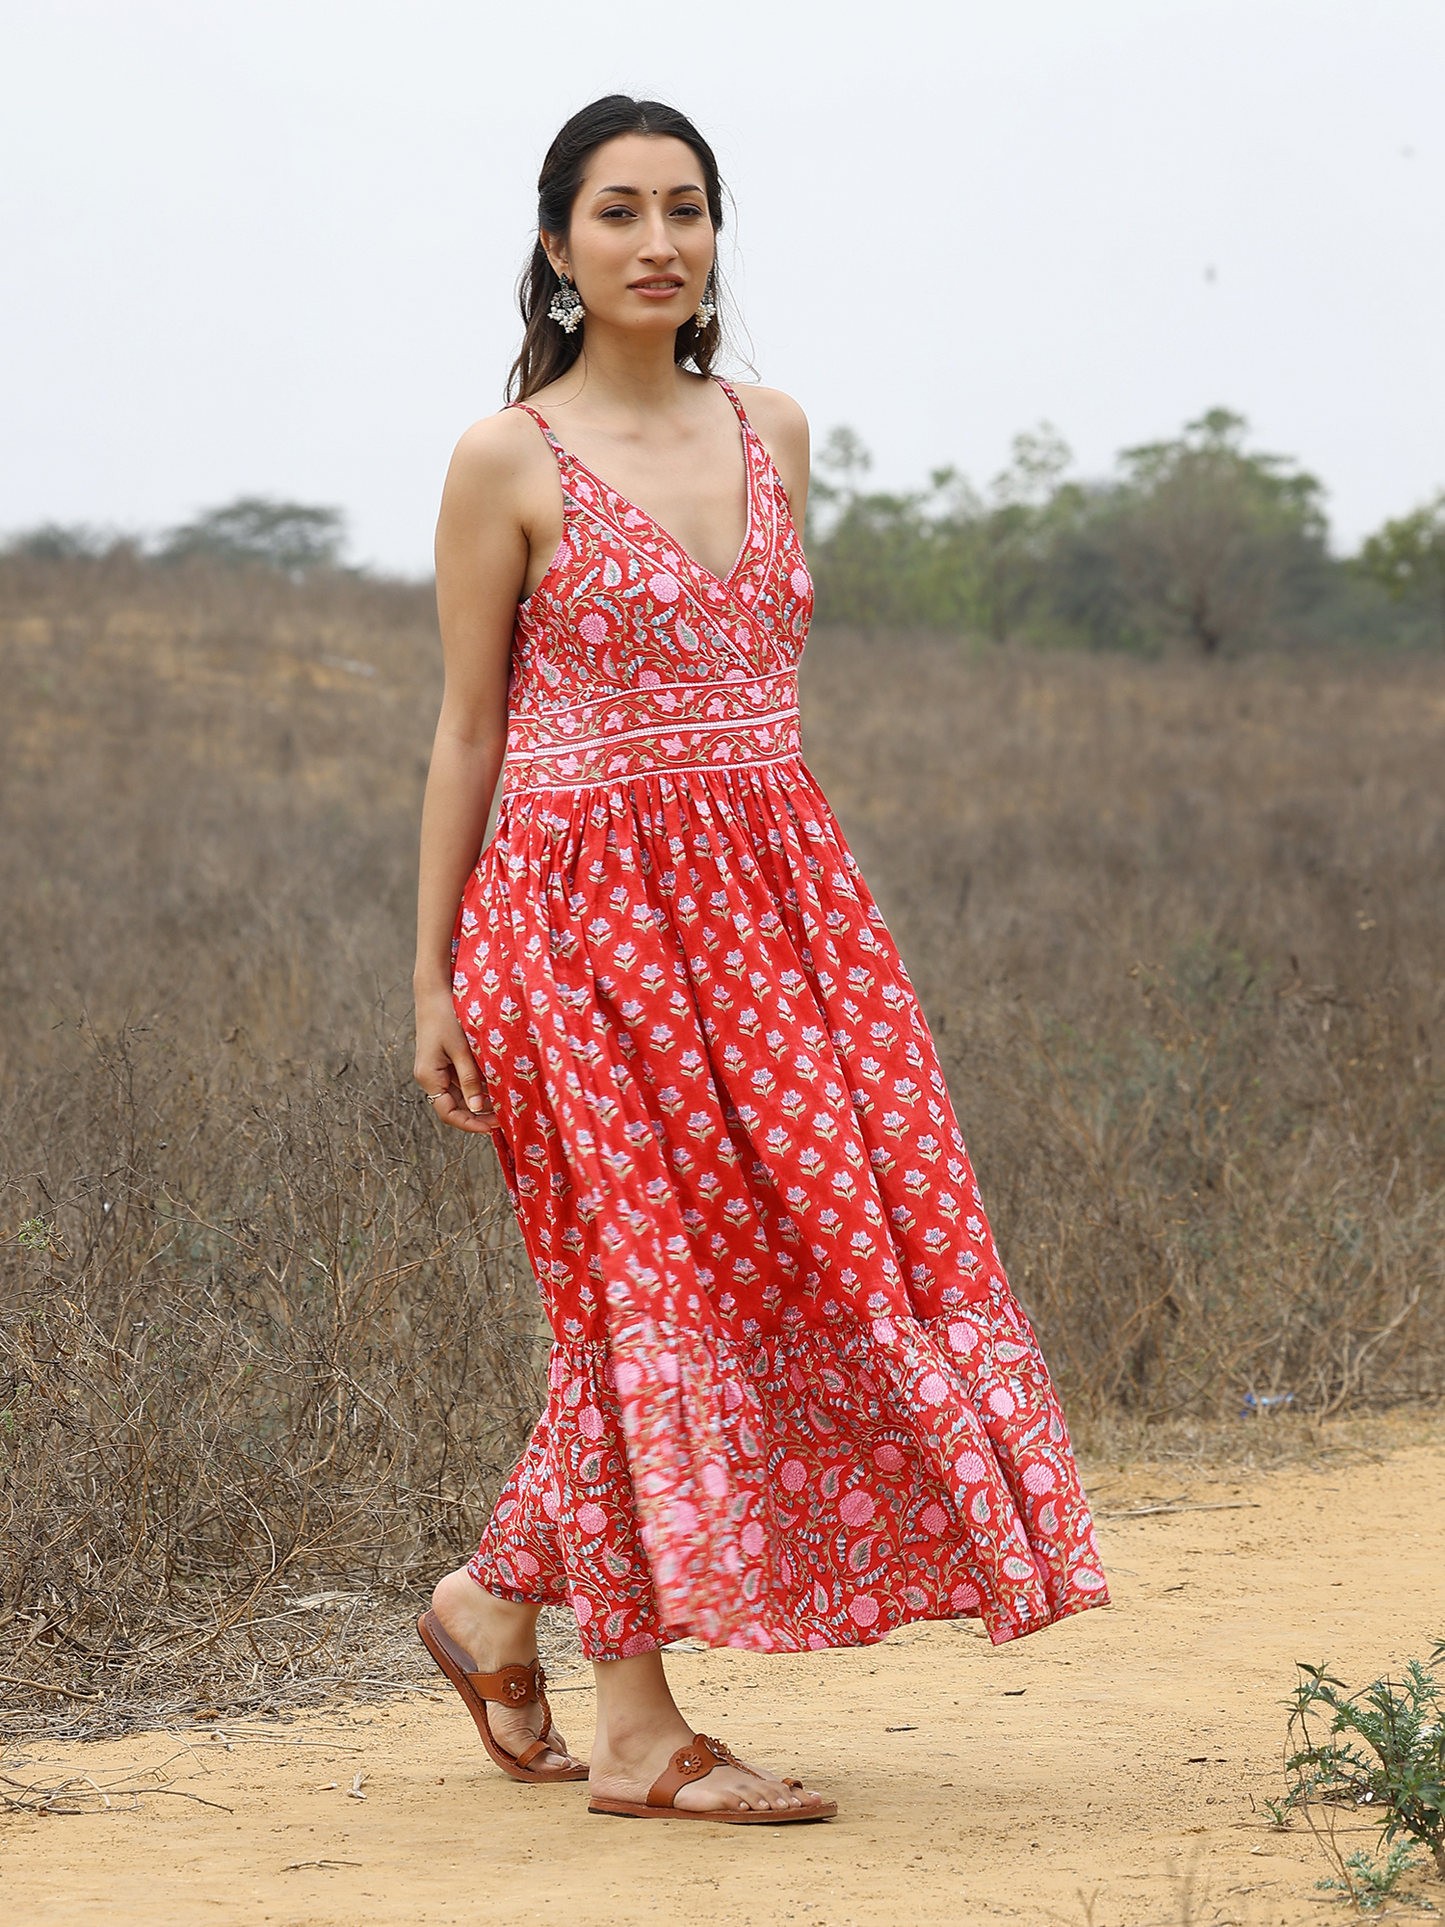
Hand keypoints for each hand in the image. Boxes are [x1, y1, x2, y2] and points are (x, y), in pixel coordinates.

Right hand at [414, 988, 499, 1133]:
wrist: (434, 992)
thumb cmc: (446, 1016)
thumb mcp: (461, 1049)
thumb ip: (470, 1078)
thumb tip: (477, 1108)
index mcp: (429, 1076)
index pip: (448, 1113)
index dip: (470, 1124)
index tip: (493, 1127)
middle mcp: (430, 1077)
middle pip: (454, 1107)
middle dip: (477, 1115)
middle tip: (503, 1118)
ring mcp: (436, 1069)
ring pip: (459, 1095)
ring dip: (478, 1102)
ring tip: (502, 1104)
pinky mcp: (443, 1061)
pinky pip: (460, 1081)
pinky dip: (476, 1087)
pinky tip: (493, 1087)